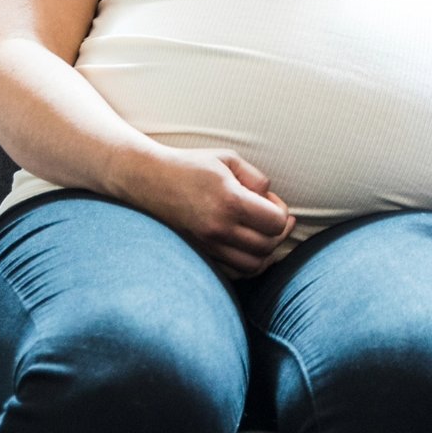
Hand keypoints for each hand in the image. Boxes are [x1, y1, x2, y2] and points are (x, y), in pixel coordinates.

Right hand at [127, 146, 294, 279]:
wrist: (149, 181)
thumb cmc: (192, 166)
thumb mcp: (228, 159)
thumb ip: (257, 179)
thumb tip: (270, 201)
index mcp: (230, 201)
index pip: (275, 223)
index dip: (282, 212)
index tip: (271, 202)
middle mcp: (219, 228)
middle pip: (267, 247)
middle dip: (278, 233)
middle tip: (270, 217)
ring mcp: (208, 245)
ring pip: (253, 266)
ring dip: (265, 252)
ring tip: (261, 233)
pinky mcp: (200, 254)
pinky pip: (234, 273)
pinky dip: (247, 264)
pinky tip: (246, 246)